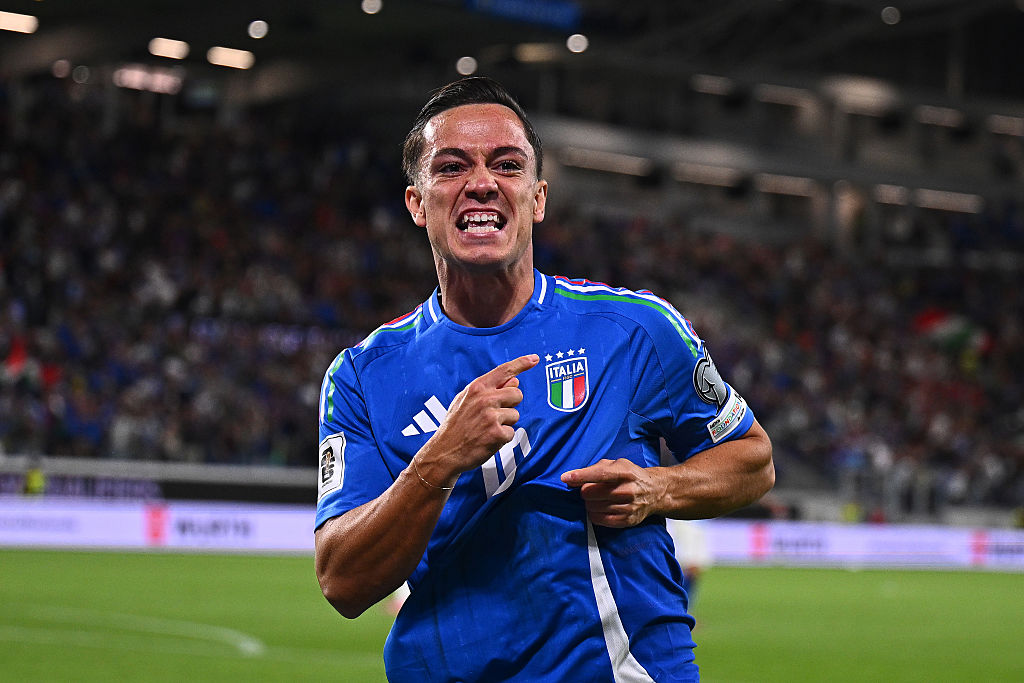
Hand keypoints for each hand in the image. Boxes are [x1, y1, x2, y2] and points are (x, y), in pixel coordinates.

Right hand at [417, 354, 538, 485]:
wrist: (444, 452)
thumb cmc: (456, 425)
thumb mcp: (465, 400)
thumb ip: (489, 389)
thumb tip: (514, 380)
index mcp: (477, 387)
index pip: (504, 371)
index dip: (521, 363)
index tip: (534, 358)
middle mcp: (485, 398)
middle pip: (517, 394)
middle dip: (510, 404)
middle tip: (492, 415)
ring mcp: (491, 416)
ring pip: (515, 415)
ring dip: (505, 423)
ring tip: (486, 429)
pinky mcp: (497, 433)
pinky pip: (511, 432)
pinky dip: (502, 438)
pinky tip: (487, 440)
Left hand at [561, 458, 665, 527]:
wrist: (654, 492)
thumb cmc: (630, 476)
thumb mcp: (616, 464)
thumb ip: (594, 469)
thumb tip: (570, 479)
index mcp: (625, 472)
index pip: (600, 474)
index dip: (580, 476)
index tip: (565, 478)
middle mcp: (628, 490)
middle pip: (591, 493)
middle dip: (584, 491)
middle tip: (590, 489)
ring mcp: (628, 507)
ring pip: (592, 507)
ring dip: (589, 503)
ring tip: (597, 498)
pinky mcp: (627, 520)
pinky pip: (598, 520)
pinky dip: (594, 514)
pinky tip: (599, 508)